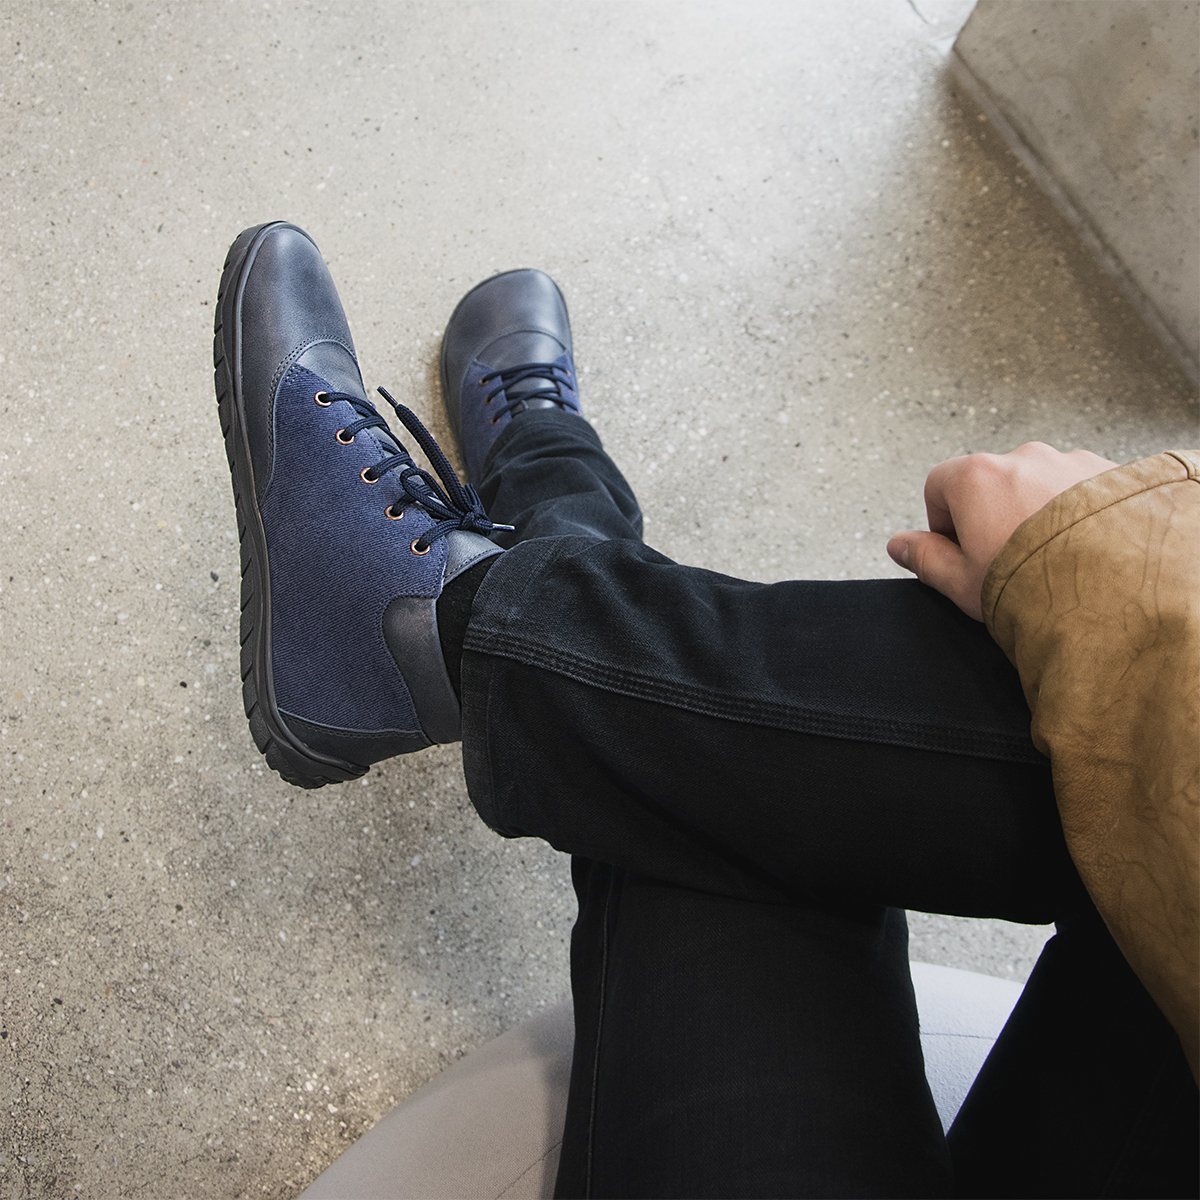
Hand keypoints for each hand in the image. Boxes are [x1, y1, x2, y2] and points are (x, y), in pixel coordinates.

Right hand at [887, 442, 1118, 619]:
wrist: (1119, 590)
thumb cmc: (1035, 588)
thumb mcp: (963, 583)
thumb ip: (924, 559)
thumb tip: (899, 546)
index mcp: (977, 477)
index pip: (939, 485)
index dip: (943, 522)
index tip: (962, 551)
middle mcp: (1024, 458)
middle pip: (992, 481)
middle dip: (994, 515)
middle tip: (1009, 560)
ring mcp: (1071, 461)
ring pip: (1040, 483)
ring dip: (1039, 511)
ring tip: (1054, 557)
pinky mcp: (1114, 472)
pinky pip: (1085, 487)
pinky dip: (1081, 511)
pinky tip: (1086, 548)